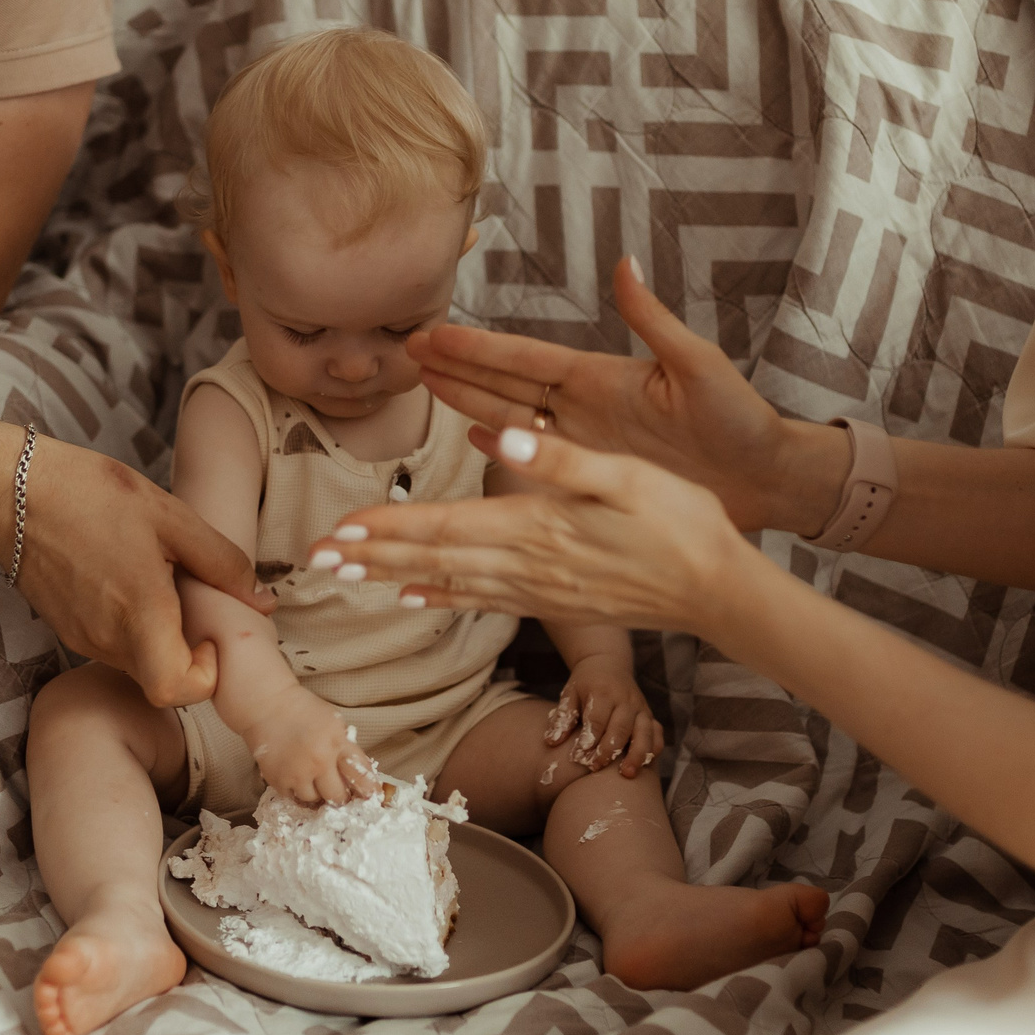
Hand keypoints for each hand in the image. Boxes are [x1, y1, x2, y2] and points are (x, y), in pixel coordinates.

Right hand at [13, 438, 275, 710]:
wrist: (15, 491)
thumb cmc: (94, 495)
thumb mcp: (172, 517)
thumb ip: (222, 564)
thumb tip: (263, 601)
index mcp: (140, 615)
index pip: (177, 691)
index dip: (205, 676)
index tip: (208, 635)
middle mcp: (108, 639)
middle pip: (160, 679)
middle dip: (185, 651)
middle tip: (190, 598)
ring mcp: (82, 637)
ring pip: (136, 662)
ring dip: (157, 635)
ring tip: (158, 579)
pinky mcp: (65, 628)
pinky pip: (110, 643)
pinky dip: (129, 625)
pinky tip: (128, 577)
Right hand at [243, 686, 379, 806]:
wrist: (268, 706)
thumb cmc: (304, 711)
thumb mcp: (335, 723)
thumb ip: (346, 747)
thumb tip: (359, 775)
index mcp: (337, 743)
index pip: (360, 775)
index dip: (369, 789)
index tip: (372, 796)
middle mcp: (318, 761)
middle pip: (337, 797)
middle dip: (341, 796)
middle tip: (339, 792)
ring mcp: (297, 773)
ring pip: (314, 800)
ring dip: (317, 794)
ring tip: (314, 781)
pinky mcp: (277, 780)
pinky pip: (293, 798)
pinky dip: (297, 792)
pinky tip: (298, 780)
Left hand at [315, 426, 762, 637]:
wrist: (719, 590)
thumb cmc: (683, 521)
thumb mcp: (629, 475)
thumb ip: (562, 457)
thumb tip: (502, 434)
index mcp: (539, 525)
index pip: (445, 528)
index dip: (385, 529)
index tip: (337, 530)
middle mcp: (529, 563)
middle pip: (433, 558)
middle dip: (370, 556)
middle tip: (315, 557)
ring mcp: (540, 587)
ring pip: (449, 582)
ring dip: (392, 576)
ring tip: (345, 576)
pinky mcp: (554, 599)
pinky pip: (483, 601)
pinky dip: (442, 597)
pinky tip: (413, 597)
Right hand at [409, 257, 798, 530]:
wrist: (766, 479)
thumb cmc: (741, 422)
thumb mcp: (699, 367)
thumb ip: (655, 321)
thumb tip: (626, 263)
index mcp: (602, 376)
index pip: (525, 358)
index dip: (478, 347)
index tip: (435, 331)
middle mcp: (585, 405)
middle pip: (504, 382)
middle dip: (456, 365)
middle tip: (408, 348)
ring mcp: (585, 439)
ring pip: (509, 415)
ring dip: (465, 397)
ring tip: (423, 380)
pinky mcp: (592, 471)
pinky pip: (534, 453)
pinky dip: (499, 442)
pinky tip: (471, 433)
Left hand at [546, 653, 665, 778]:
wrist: (608, 663)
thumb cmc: (586, 683)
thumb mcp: (570, 693)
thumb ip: (562, 718)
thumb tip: (552, 742)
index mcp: (603, 692)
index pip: (597, 719)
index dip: (588, 739)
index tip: (579, 757)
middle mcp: (626, 699)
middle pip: (621, 728)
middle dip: (610, 750)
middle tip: (596, 768)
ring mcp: (641, 707)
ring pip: (644, 732)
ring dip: (636, 754)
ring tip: (627, 774)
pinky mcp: (650, 715)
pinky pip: (657, 734)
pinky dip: (653, 749)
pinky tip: (644, 765)